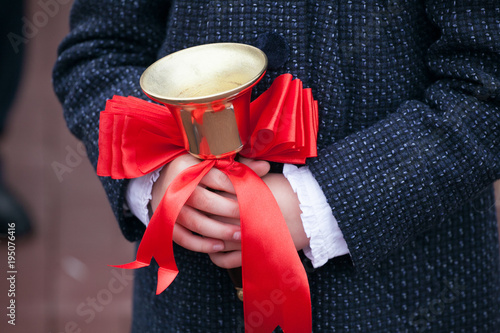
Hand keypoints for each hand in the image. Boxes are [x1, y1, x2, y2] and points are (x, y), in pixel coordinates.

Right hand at [150, 154, 269, 254]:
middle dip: (230, 212)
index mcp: (188, 167)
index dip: (237, 188)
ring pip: (195, 222)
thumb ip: (238, 166)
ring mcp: (168, 207)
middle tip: (249, 219)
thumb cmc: (195, 170)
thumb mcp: (212, 163)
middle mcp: (176, 187)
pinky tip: (219, 246)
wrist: (161, 180)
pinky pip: (182, 238)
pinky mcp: (164, 223)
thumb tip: (266, 166)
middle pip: (205, 201)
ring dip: (219, 231)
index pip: (217, 178)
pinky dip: (201, 244)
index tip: (253, 197)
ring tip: (239, 235)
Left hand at [208, 172, 308, 268]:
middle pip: (209, 217)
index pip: (213, 195)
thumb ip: (242, 174)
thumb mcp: (263, 178)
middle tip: (198, 212)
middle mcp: (239, 217)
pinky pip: (225, 259)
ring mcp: (244, 237)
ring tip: (204, 231)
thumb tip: (224, 167)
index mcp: (241, 195)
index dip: (205, 194)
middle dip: (202, 215)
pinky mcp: (251, 252)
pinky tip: (214, 250)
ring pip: (213, 240)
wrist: (311, 212)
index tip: (202, 193)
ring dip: (205, 237)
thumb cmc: (287, 192)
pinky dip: (216, 256)